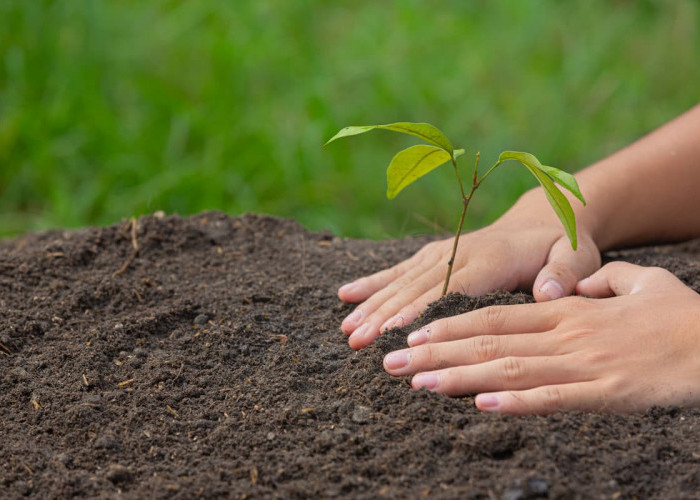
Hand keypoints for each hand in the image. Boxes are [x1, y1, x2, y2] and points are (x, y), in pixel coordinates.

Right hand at [339, 190, 600, 349]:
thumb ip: (565, 273)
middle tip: (358, 341)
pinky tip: (345, 295)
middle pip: (416, 288)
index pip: (451, 289)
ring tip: (347, 331)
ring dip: (372, 305)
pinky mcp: (434, 255)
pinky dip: (372, 282)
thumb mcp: (577, 255)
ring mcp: (442, 252)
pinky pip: (399, 270)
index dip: (421, 311)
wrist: (542, 218)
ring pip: (401, 281)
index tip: (393, 332)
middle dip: (385, 315)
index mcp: (491, 260)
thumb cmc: (561, 245)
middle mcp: (459, 253)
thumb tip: (547, 292)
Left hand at [382, 262, 699, 413]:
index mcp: (565, 312)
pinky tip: (483, 406)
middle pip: (487, 342)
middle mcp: (563, 334)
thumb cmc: (680, 317)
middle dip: (434, 352)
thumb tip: (574, 288)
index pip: (493, 317)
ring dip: (459, 377)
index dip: (449, 325)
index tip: (412, 333)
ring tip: (417, 382)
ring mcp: (582, 363)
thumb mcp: (636, 284)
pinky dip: (517, 402)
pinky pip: (554, 399)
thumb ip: (599, 283)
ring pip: (509, 369)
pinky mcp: (606, 393)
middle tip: (391, 361)